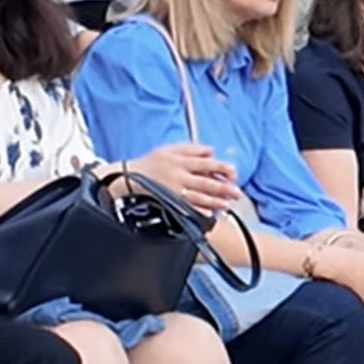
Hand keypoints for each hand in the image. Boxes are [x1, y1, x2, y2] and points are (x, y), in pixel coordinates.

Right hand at [128, 143, 242, 213]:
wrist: (126, 178)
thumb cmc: (149, 163)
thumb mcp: (169, 149)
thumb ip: (192, 149)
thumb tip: (212, 151)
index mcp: (181, 161)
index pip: (207, 165)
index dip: (222, 169)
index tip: (234, 173)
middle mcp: (179, 175)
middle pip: (205, 182)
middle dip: (224, 188)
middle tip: (237, 193)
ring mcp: (173, 190)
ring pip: (198, 196)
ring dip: (214, 201)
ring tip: (227, 205)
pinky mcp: (167, 201)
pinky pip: (185, 207)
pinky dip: (197, 211)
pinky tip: (208, 214)